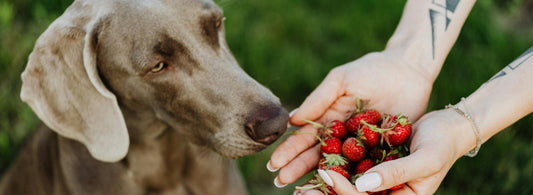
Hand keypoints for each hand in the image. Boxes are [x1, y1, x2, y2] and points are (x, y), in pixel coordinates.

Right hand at [268, 49, 433, 187]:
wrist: (408, 70)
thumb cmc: (371, 70)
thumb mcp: (341, 80)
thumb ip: (318, 99)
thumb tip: (291, 120)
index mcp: (328, 119)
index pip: (304, 138)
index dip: (288, 151)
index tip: (274, 164)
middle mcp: (341, 136)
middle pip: (316, 156)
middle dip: (297, 169)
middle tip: (280, 182)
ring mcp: (361, 147)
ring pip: (338, 167)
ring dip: (321, 179)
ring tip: (302, 191)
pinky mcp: (382, 152)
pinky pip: (366, 169)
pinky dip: (354, 180)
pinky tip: (341, 190)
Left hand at [300, 109, 467, 193]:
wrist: (448, 127)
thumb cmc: (442, 144)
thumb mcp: (424, 160)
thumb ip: (395, 174)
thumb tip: (363, 185)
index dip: (343, 192)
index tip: (325, 173)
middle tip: (298, 191)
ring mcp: (378, 184)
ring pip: (348, 188)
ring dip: (324, 187)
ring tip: (297, 182)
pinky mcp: (372, 168)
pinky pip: (349, 171)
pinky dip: (333, 169)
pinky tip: (314, 162)